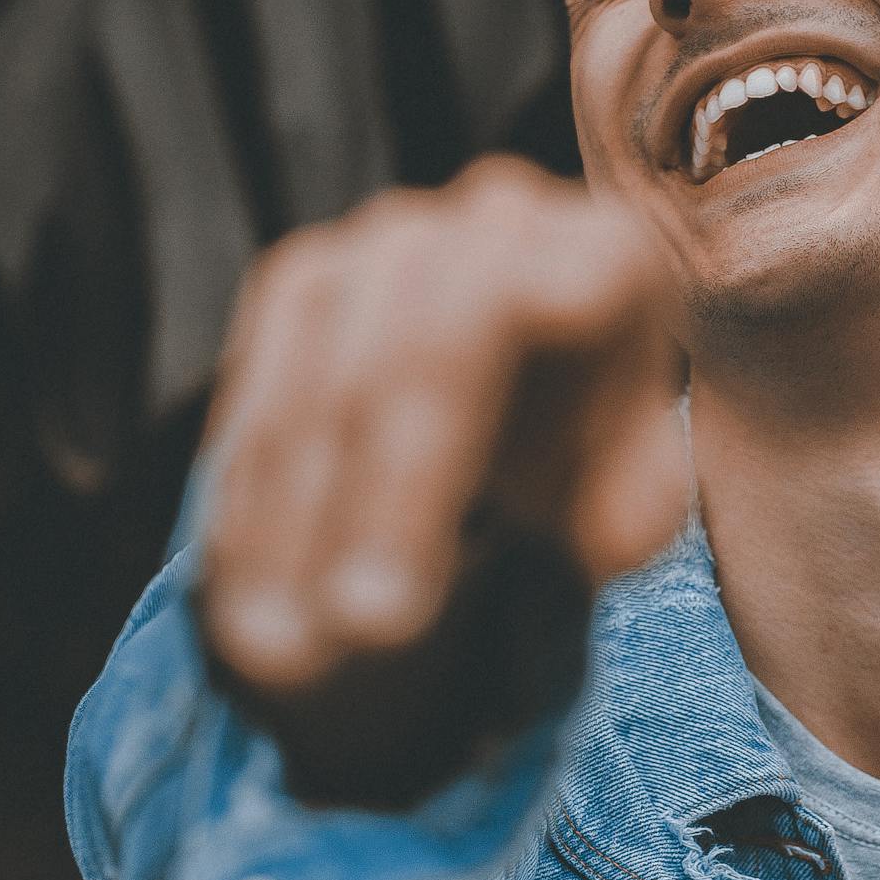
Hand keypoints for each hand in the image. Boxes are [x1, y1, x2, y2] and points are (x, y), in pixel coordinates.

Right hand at [194, 162, 687, 803]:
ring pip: (313, 386)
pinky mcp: (309, 280)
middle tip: (343, 644)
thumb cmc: (600, 453)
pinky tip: (244, 599)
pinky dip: (251, 505)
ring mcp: (389, 242)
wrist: (546, 397)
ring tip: (275, 659)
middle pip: (396, 359)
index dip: (418, 475)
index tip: (390, 613)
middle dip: (362, 511)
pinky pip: (257, 396)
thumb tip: (608, 535)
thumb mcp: (634, 493)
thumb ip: (633, 509)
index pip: (490, 331)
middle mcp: (494, 220)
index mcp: (600, 254)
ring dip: (285, 529)